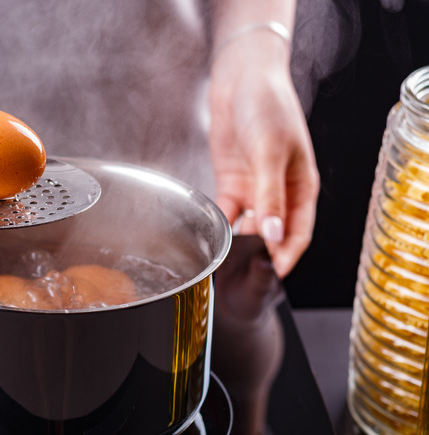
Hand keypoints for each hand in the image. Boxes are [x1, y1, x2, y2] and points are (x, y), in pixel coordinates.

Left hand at [208, 32, 318, 277]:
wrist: (241, 80)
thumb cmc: (268, 107)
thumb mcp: (271, 153)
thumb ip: (271, 195)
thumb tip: (273, 234)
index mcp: (301, 186)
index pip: (298, 232)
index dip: (287, 255)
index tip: (274, 274)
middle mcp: (279, 192)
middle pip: (272, 234)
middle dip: (261, 253)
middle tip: (245, 271)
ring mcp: (254, 188)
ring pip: (249, 227)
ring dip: (240, 242)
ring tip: (226, 257)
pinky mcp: (231, 182)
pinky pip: (228, 212)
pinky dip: (222, 224)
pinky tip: (213, 236)